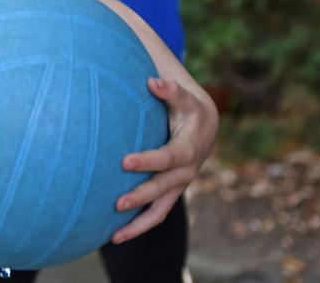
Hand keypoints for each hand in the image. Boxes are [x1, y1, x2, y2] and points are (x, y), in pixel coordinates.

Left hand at [110, 76, 217, 243]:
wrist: (205, 126)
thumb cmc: (187, 107)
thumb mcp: (183, 97)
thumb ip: (170, 90)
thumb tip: (153, 81)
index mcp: (189, 148)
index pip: (168, 158)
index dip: (149, 161)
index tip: (125, 162)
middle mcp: (186, 171)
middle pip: (163, 188)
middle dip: (141, 196)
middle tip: (116, 203)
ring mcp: (179, 185)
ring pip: (160, 210)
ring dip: (139, 224)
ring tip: (114, 236)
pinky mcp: (170, 193)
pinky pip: (156, 214)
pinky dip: (139, 226)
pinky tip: (115, 236)